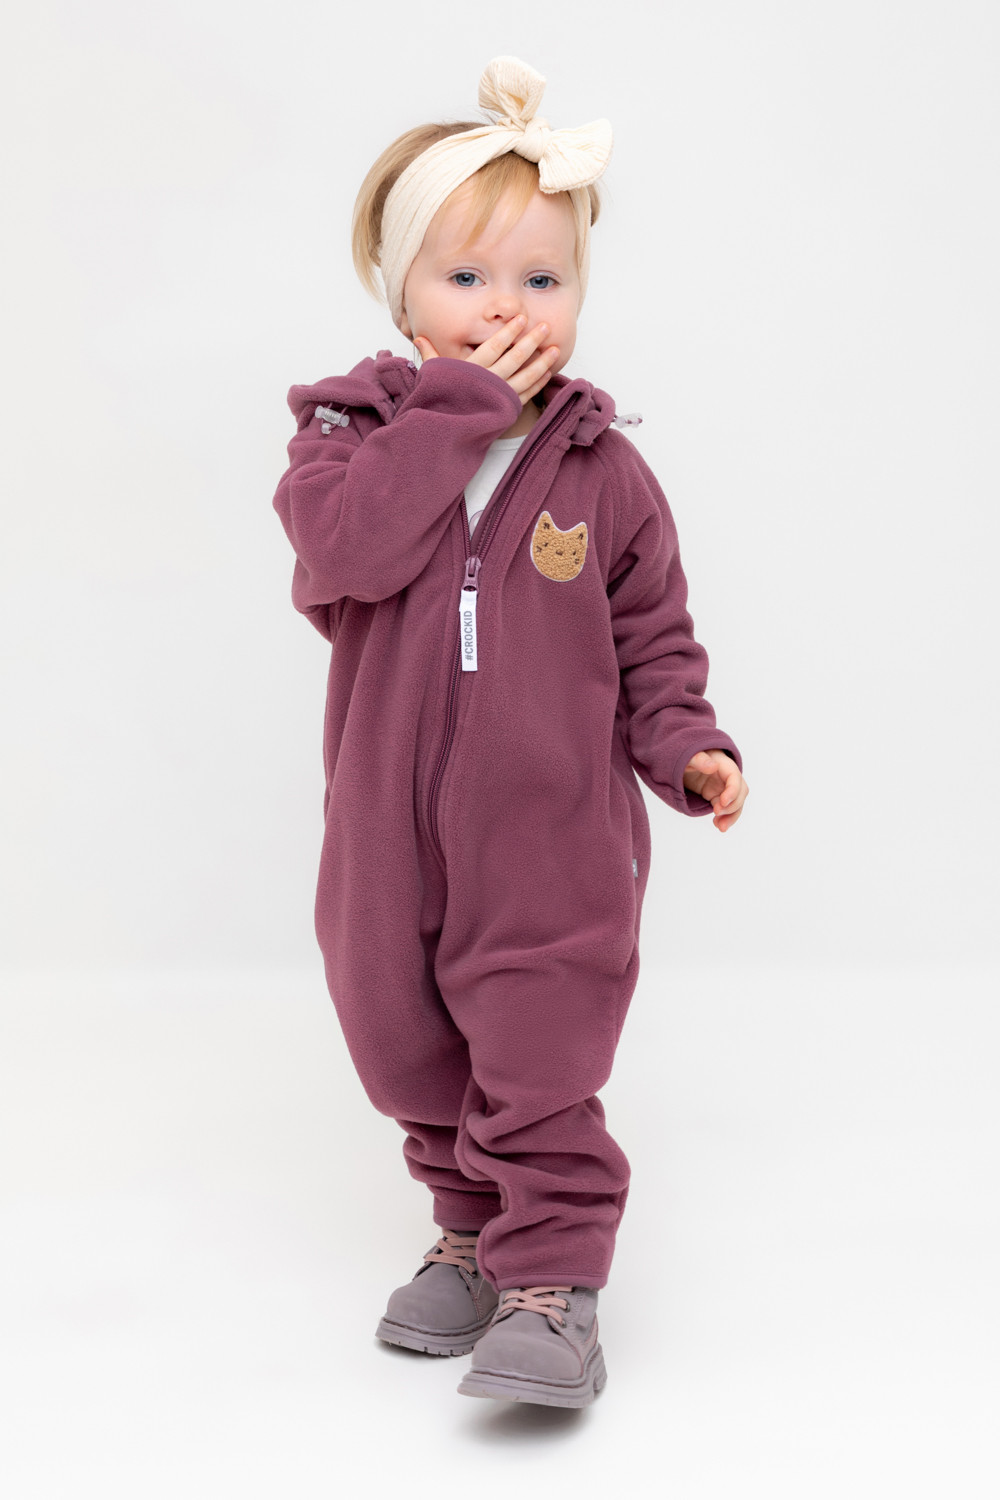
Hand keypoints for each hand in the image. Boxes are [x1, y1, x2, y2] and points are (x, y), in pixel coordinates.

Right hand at [413, 315, 559, 407]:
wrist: (445, 432)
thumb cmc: (439, 401)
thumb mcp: (434, 376)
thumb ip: (431, 355)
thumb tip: (418, 338)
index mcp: (471, 370)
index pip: (494, 345)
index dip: (509, 331)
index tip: (521, 319)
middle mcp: (489, 382)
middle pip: (515, 358)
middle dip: (531, 341)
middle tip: (545, 326)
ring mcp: (500, 397)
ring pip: (526, 376)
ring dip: (542, 362)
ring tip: (555, 348)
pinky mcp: (507, 410)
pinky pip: (526, 394)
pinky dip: (538, 383)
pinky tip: (547, 372)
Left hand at [682, 750, 748, 831]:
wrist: (678, 762)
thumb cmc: (683, 755)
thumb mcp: (687, 756)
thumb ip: (699, 759)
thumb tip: (713, 766)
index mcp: (722, 763)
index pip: (734, 776)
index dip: (732, 790)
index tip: (722, 802)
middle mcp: (726, 775)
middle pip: (740, 791)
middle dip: (733, 805)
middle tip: (717, 813)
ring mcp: (722, 786)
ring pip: (736, 802)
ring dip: (731, 816)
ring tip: (720, 827)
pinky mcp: (716, 795)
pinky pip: (726, 808)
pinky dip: (724, 817)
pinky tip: (717, 824)